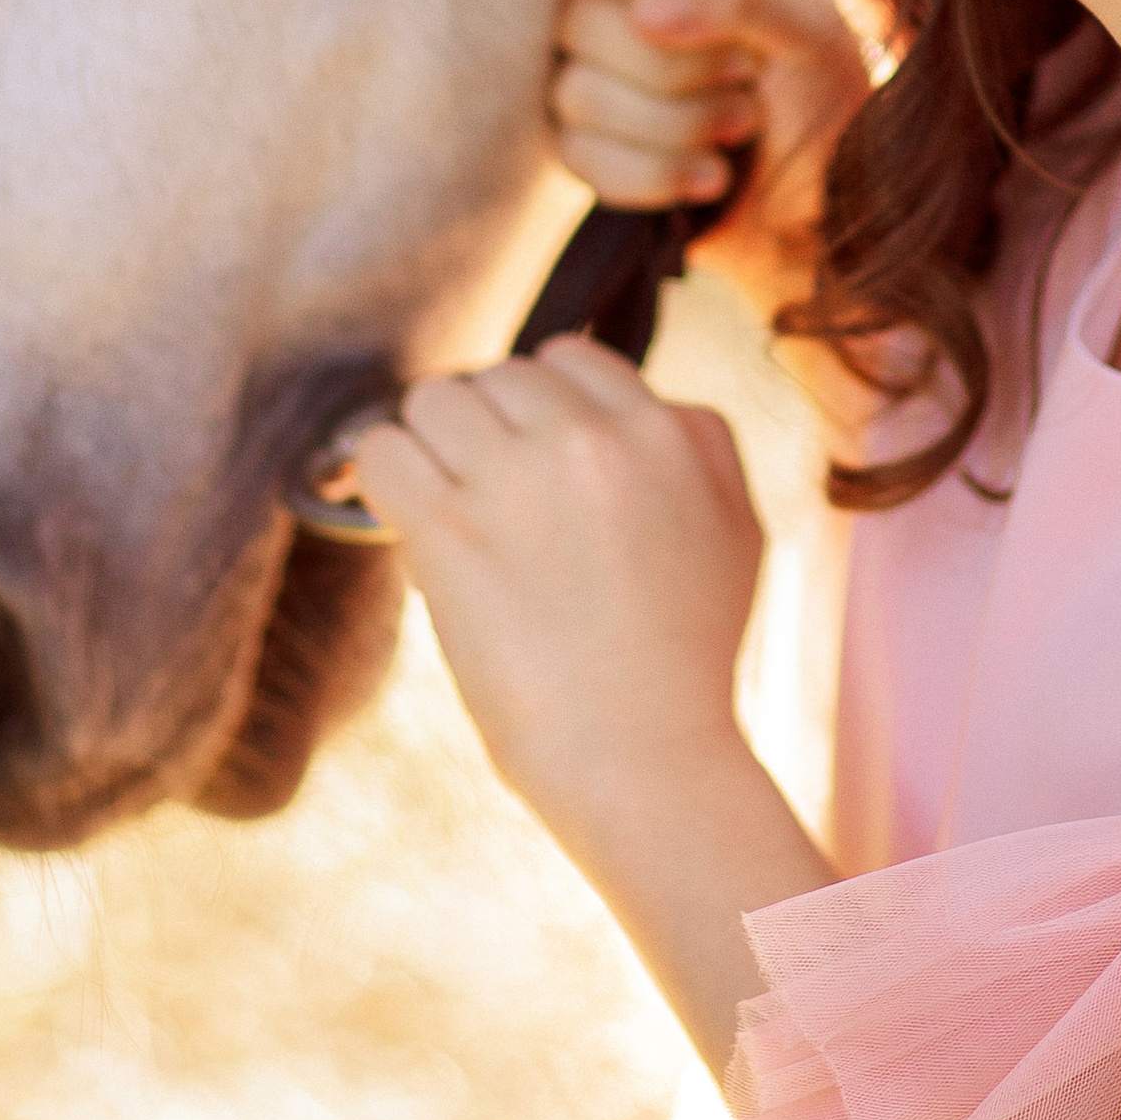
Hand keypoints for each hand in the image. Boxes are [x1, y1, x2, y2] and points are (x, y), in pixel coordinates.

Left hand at [352, 336, 765, 875]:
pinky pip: (381, 450)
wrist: (645, 760)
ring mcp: (520, 478)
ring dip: (430, 452)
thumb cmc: (688, 662)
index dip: (539, 410)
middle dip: (483, 435)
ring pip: (433, 400)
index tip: (531, 464)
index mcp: (669, 431)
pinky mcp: (452, 529)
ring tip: (448, 517)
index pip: (569, 358)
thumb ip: (700, 447)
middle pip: (496, 375)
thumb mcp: (739, 531)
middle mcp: (595, 437)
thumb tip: (651, 403)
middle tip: (490, 508)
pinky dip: (381, 483)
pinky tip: (407, 527)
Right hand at [549, 0, 872, 313]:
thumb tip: (643, 8)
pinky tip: (711, 178)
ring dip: (673, 125)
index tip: (722, 20)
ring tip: (741, 130)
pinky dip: (652, 175)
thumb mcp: (812, 31)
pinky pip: (574, 154)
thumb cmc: (831, 106)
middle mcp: (627, 1)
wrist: (831, 216)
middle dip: (675, 68)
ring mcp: (599, 75)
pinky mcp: (590, 146)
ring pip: (574, 91)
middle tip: (748, 79)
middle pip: (579, 15)